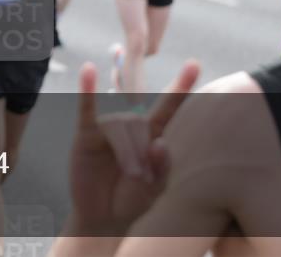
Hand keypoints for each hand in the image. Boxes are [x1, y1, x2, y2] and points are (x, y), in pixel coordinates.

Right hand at [64, 60, 199, 237]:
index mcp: (152, 133)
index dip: (181, 85)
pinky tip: (88, 69)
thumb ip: (164, 167)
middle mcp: (130, 124)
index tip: (194, 63)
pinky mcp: (86, 134)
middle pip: (142, 126)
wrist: (104, 217)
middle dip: (144, 155)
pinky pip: (86, 109)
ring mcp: (107, 127)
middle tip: (141, 179)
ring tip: (130, 175)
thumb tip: (160, 142)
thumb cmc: (132, 200)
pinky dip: (87, 88)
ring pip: (121, 128)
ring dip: (128, 154)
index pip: (169, 106)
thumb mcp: (156, 189)